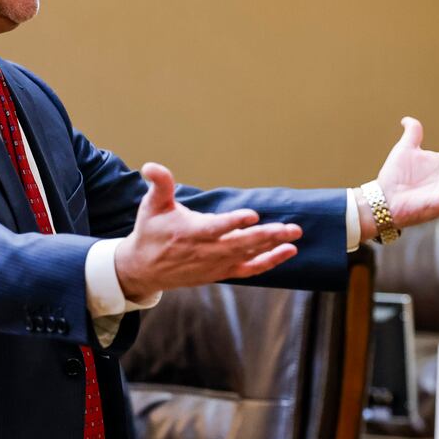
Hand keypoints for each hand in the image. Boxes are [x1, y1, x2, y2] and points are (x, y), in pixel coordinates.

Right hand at [114, 163, 301, 301]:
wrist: (144, 269)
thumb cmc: (150, 232)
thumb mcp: (152, 205)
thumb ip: (160, 184)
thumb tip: (150, 166)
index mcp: (190, 232)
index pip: (215, 228)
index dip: (233, 222)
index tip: (252, 215)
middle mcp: (206, 251)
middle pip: (240, 245)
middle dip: (267, 235)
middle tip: (290, 227)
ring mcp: (216, 264)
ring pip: (248, 256)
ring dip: (273, 246)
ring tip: (294, 235)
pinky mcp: (222, 272)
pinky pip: (250, 269)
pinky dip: (269, 262)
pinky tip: (288, 252)